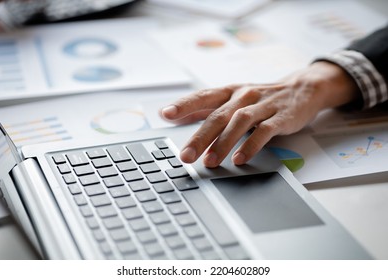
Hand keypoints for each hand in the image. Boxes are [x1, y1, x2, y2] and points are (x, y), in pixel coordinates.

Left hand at [160, 61, 358, 167]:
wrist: (302, 89)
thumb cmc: (261, 97)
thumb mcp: (234, 97)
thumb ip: (206, 107)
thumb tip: (174, 115)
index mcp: (230, 92)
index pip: (203, 96)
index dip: (184, 105)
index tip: (165, 114)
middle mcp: (243, 96)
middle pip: (218, 115)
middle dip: (200, 137)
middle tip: (186, 156)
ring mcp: (263, 106)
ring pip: (240, 123)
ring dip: (223, 143)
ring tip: (210, 162)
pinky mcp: (280, 117)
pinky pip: (264, 132)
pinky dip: (251, 146)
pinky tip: (240, 159)